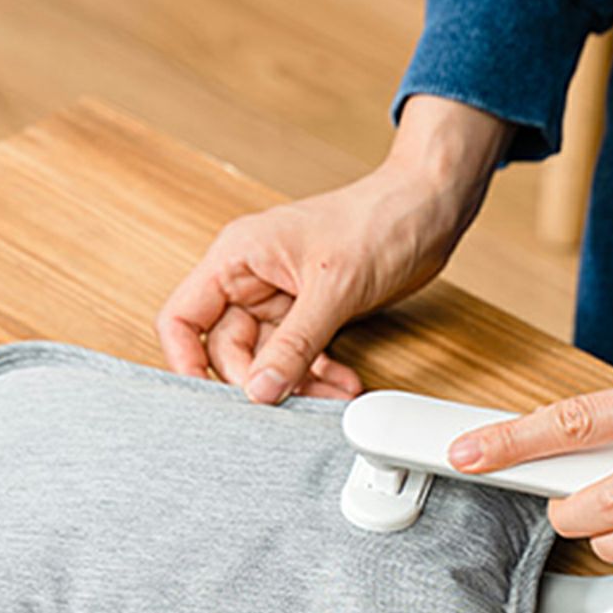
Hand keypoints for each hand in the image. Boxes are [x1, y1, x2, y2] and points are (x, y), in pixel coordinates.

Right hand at [158, 96, 512, 402]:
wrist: (430, 209)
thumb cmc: (380, 220)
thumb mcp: (332, 287)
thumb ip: (294, 343)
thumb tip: (260, 390)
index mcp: (237, 258)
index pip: (182, 318)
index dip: (186, 361)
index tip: (211, 399)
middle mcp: (250, 279)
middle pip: (227, 349)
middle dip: (258, 381)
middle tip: (289, 403)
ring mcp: (280, 298)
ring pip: (267, 360)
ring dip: (296, 384)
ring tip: (330, 397)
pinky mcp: (310, 313)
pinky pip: (298, 357)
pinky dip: (317, 375)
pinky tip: (342, 385)